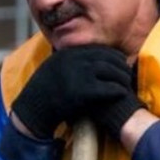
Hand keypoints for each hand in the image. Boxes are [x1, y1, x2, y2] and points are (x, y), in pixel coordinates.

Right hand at [8, 44, 137, 138]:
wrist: (32, 110)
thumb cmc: (43, 93)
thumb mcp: (53, 69)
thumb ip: (68, 62)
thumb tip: (84, 60)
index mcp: (68, 53)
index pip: (99, 49)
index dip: (113, 56)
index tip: (120, 64)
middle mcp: (73, 59)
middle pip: (108, 58)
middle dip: (121, 66)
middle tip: (127, 75)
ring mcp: (78, 74)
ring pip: (111, 71)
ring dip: (122, 78)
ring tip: (126, 86)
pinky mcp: (83, 90)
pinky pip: (108, 88)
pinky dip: (117, 91)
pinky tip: (121, 95)